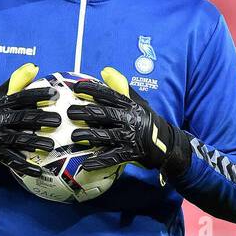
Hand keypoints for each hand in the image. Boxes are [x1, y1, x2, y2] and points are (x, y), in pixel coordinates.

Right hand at [0, 64, 60, 178]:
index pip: (21, 97)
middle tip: (58, 120)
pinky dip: (25, 167)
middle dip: (41, 119)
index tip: (54, 95)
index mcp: (1, 104)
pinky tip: (38, 171)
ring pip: (19, 140)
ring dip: (36, 143)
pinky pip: (12, 161)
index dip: (38, 95)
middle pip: (23, 118)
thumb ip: (15, 81)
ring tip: (51, 145)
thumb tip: (34, 67)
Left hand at [67, 67, 190, 177]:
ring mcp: (129, 137)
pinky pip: (112, 158)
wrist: (166, 143)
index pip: (109, 95)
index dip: (92, 90)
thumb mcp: (137, 101)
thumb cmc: (146, 120)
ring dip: (89, 135)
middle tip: (70, 112)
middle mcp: (129, 120)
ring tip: (74, 136)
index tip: (77, 87)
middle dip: (86, 112)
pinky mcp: (130, 153)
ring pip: (106, 135)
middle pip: (104, 114)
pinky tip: (86, 164)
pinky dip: (99, 161)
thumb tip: (104, 71)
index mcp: (130, 106)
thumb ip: (121, 87)